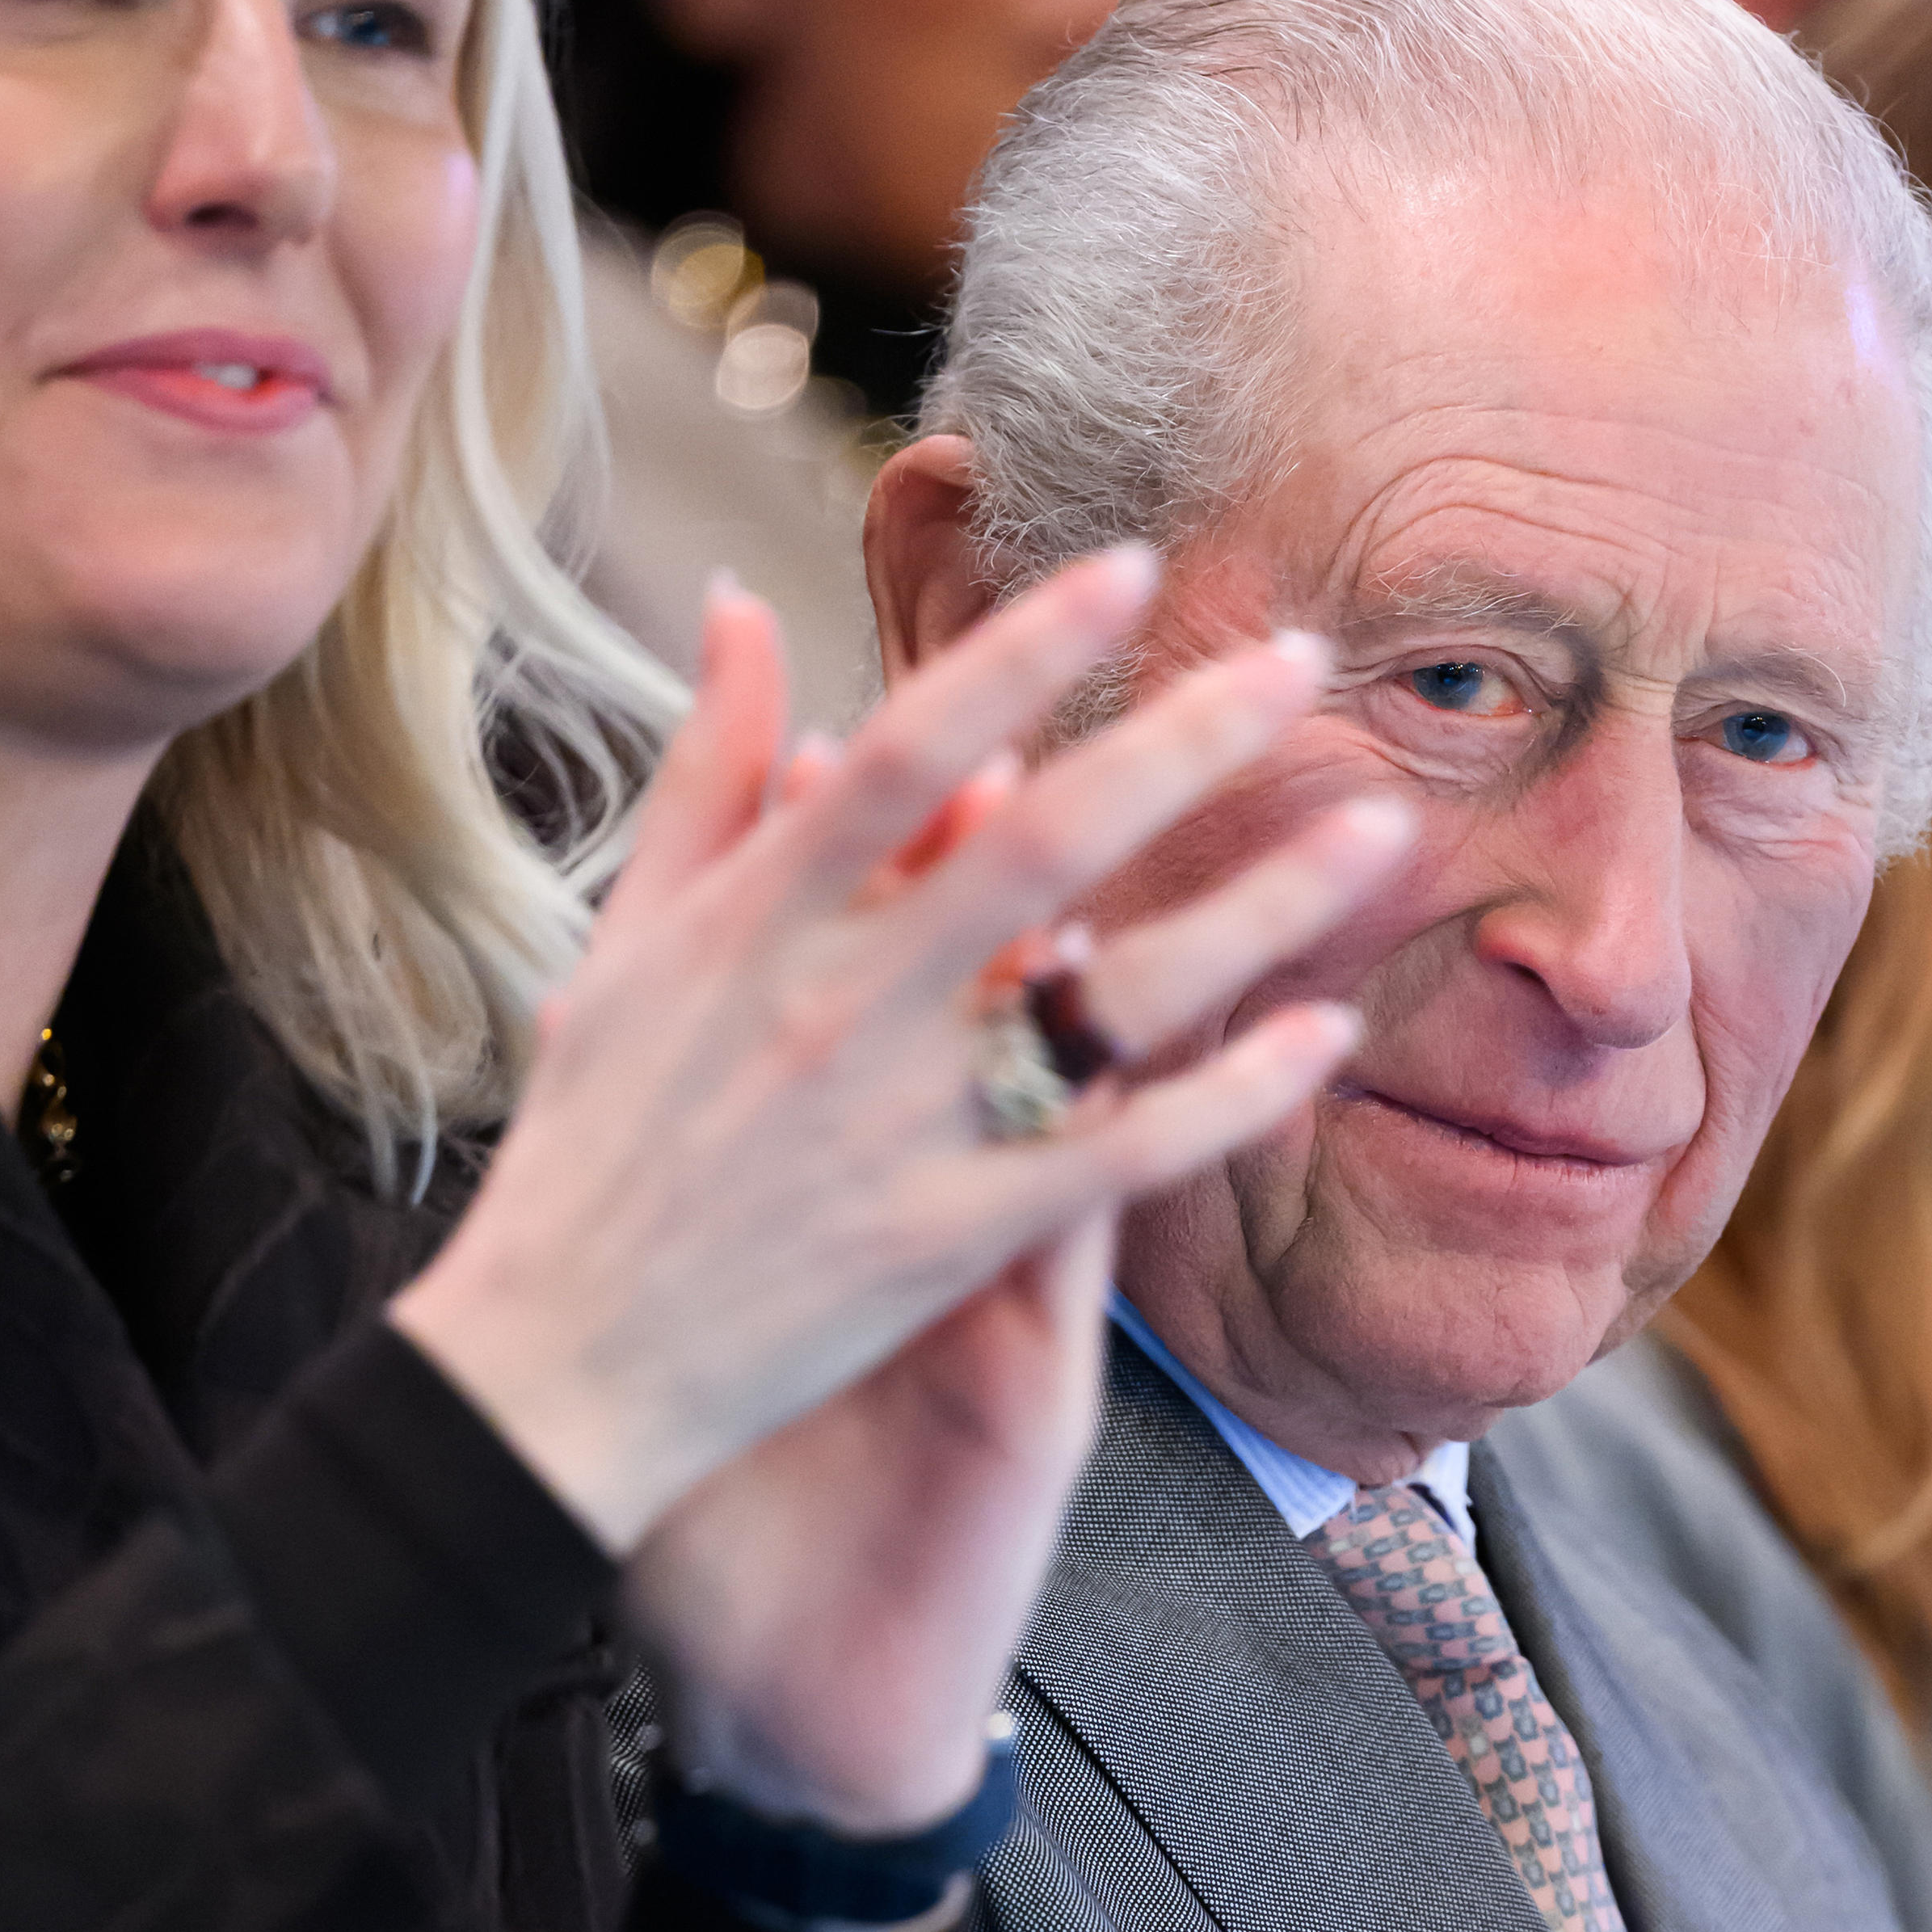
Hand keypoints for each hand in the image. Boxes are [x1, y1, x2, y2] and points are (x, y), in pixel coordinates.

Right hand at [394, 559, 1405, 1562]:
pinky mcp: (950, 1239)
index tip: (1132, 568)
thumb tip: (737, 598)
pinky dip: (1225, 1098)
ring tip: (1377, 830)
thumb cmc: (596, 1138)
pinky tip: (1324, 1038)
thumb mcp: (625, 937)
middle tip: (1306, 656)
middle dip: (1183, 742)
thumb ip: (709, 769)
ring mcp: (905, 1126)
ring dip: (1256, 908)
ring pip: (1111, 996)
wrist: (555, 1363)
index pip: (912, 752)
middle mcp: (842, 1005)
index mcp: (760, 916)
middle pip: (1041, 844)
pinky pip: (1118, 1158)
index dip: (1021, 654)